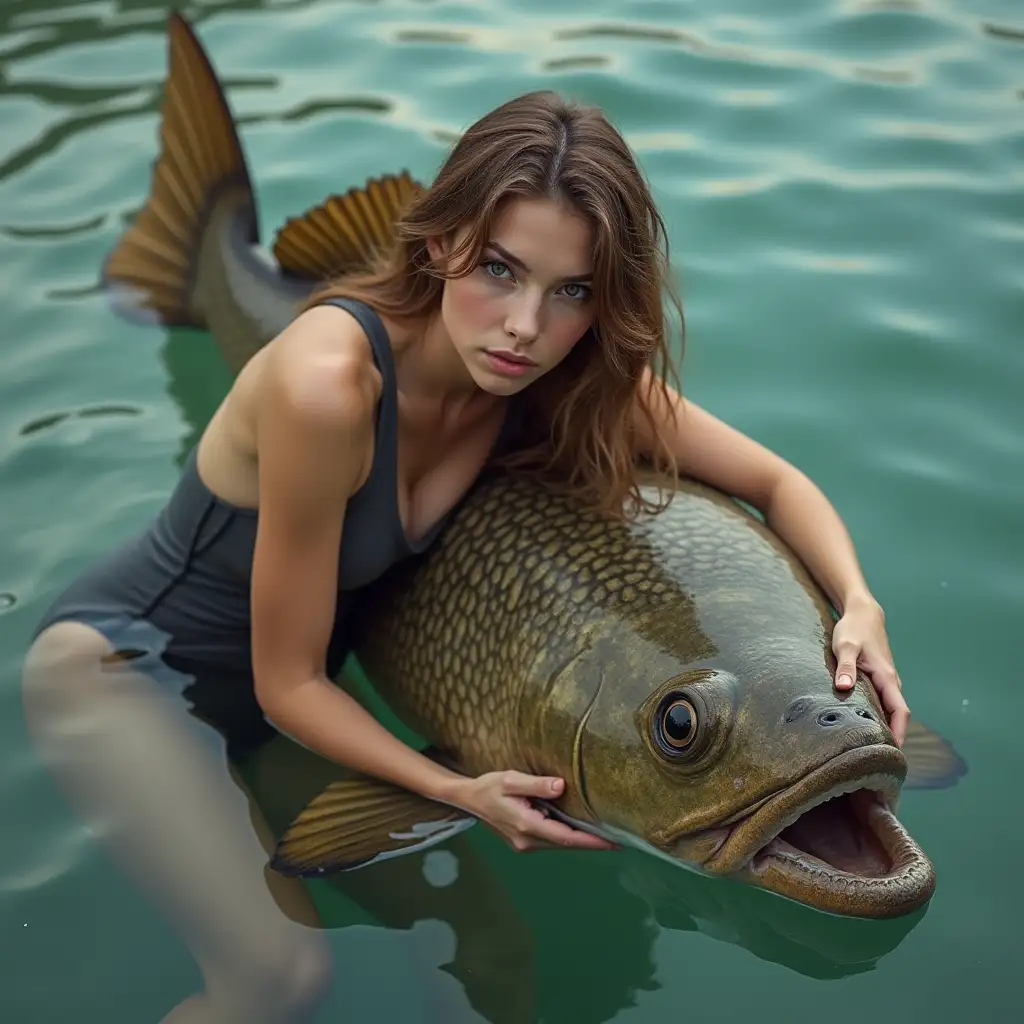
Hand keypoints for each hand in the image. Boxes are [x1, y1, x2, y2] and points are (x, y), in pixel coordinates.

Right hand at [452, 770, 616, 852]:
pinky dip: (568, 836)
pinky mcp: (524, 840)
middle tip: (621, 837)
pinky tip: (580, 827)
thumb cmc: (489, 786)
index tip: (615, 843)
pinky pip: (552, 839)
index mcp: (527, 826)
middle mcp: (528, 840)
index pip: (567, 837)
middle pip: (567, 844)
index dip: (592, 841)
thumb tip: (561, 787)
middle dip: (592, 842)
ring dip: (581, 840)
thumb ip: (536, 784)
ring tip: (606, 833)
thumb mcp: (511, 779)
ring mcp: (525, 843)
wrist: (468, 799)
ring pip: (560, 844)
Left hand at [832, 595, 908, 745]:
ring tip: (872, 749)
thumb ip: (845, 666)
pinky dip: (879, 714)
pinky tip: (865, 725)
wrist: (862, 612)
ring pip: (890, 708)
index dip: (899, 733)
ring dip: (885, 726)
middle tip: (881, 761)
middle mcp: (891, 682)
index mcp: (887, 677)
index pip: (900, 712)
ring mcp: (886, 680)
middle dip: (893, 736)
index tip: (894, 755)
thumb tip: (843, 687)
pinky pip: (883, 701)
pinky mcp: (878, 677)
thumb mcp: (845, 646)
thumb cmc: (853, 629)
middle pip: (897, 715)